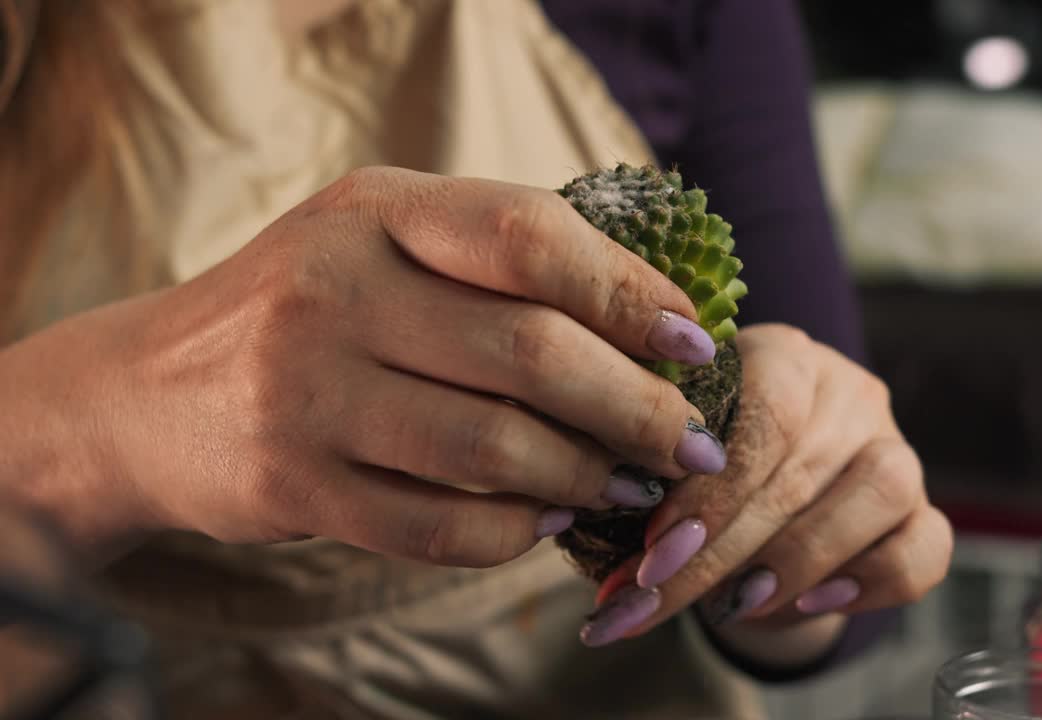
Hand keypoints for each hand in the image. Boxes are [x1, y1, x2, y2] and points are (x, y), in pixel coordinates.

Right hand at [1, 167, 729, 564]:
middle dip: (636, 407)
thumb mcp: (381, 243)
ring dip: (581, 475)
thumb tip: (653, 317)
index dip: (630, 292)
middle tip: (689, 440)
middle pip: (529, 352)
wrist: (146, 393)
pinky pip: (434, 527)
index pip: (531, 237)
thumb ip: (496, 260)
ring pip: (491, 447)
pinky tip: (545, 522)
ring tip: (625, 483)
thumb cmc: (306, 310)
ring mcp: (305, 391)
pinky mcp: (290, 483)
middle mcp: (335, 289)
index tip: (694, 341)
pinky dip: (510, 533)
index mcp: (376, 211)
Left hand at [582, 324, 951, 649]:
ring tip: (731, 605)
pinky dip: (869, 582)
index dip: (709, 488)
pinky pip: (923, 547)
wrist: (764, 502)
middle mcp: (848, 392)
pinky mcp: (924, 509)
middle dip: (718, 550)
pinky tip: (808, 603)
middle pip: (800, 468)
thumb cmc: (704, 469)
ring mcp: (896, 448)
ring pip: (877, 494)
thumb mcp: (675, 452)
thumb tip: (608, 533)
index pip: (764, 410)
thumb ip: (656, 472)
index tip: (650, 549)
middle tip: (656, 599)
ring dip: (793, 561)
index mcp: (784, 355)